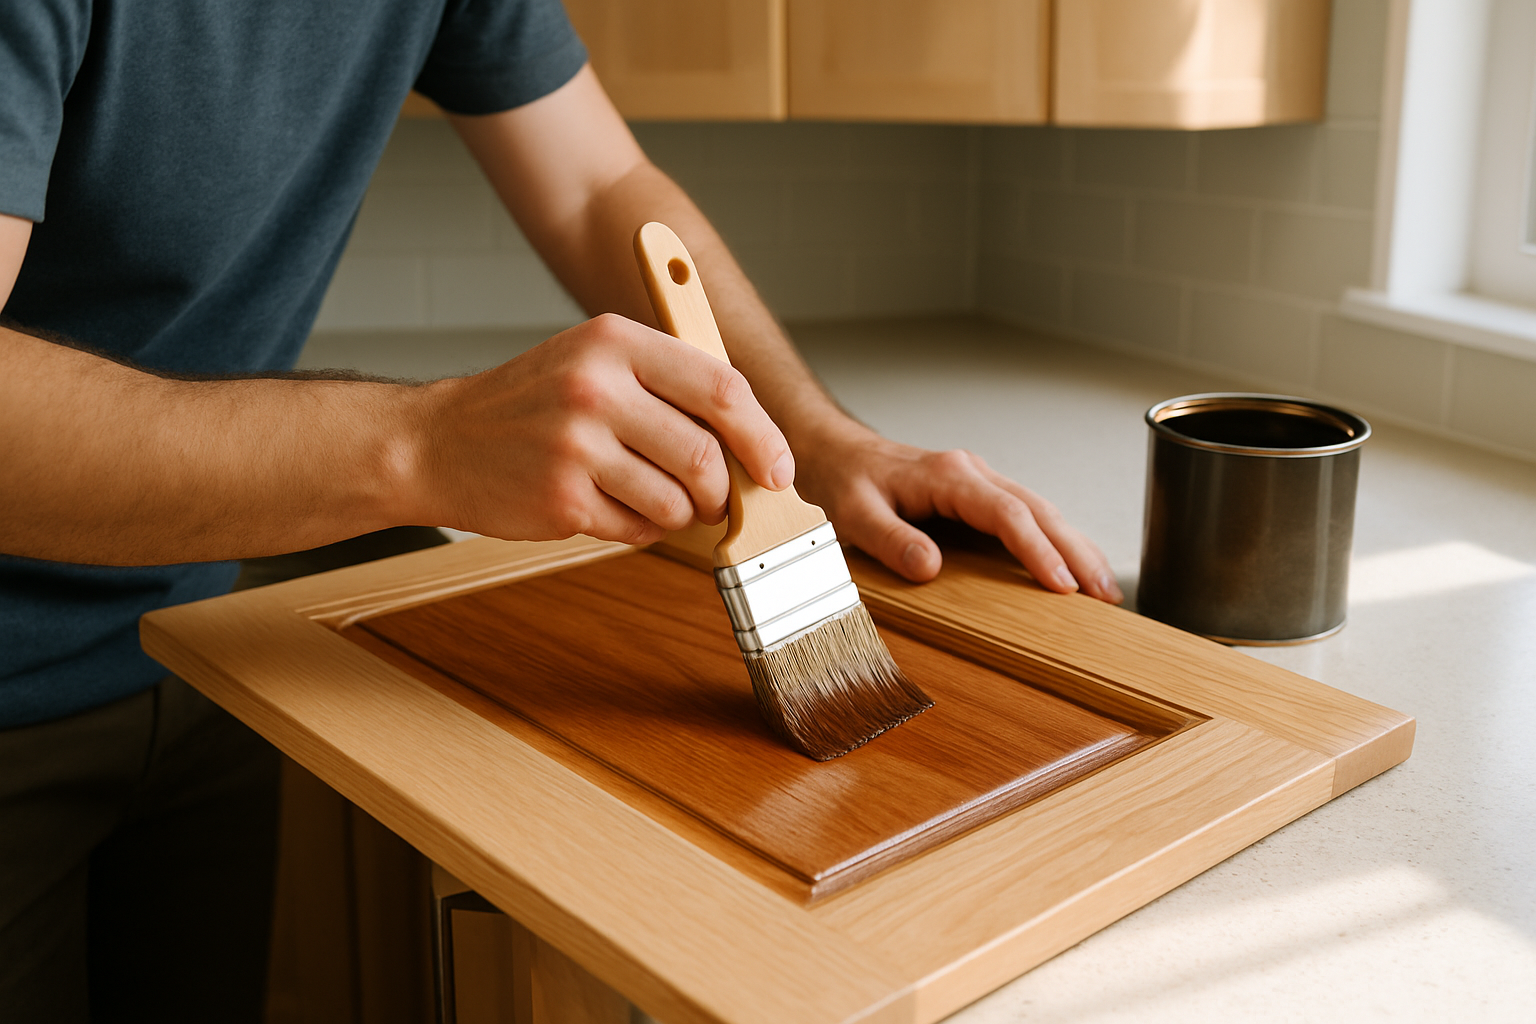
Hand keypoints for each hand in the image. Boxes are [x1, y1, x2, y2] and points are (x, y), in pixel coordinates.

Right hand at [411, 313, 793, 545]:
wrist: (441, 443)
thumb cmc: (532, 404)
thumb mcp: (596, 360)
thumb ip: (671, 385)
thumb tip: (753, 439)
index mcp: (615, 341)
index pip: (722, 387)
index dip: (762, 435)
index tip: (778, 468)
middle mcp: (595, 387)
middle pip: (705, 456)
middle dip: (722, 490)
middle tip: (714, 498)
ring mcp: (576, 446)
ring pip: (677, 502)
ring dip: (681, 514)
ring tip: (652, 498)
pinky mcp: (562, 500)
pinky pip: (639, 529)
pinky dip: (641, 528)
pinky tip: (610, 507)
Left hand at [791, 421, 1122, 602]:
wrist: (834, 452)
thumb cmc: (844, 480)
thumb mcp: (854, 513)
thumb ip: (890, 539)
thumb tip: (929, 567)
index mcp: (948, 475)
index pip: (1007, 513)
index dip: (1037, 549)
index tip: (1061, 584)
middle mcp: (972, 474)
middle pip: (1039, 510)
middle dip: (1076, 552)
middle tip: (1103, 593)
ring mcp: (979, 483)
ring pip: (1042, 511)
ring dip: (1074, 547)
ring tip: (1102, 588)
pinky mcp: (979, 496)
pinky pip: (1027, 516)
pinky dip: (1055, 541)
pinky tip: (1071, 566)